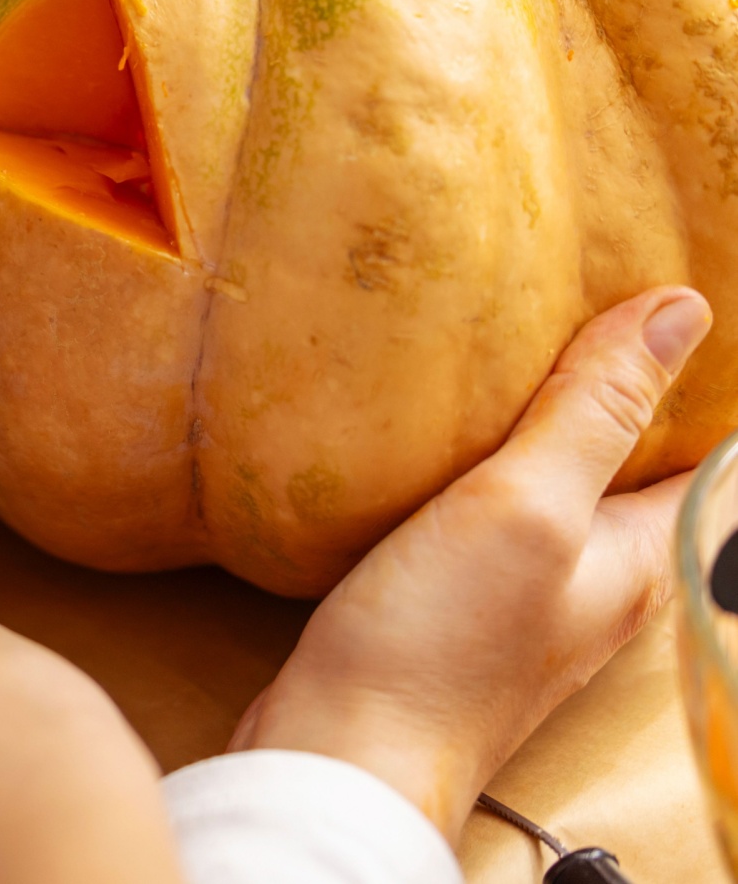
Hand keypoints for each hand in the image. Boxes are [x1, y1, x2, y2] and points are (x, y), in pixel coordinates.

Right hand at [230, 284, 712, 840]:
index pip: (709, 456)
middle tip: (584, 297)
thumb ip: (595, 412)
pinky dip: (482, 458)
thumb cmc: (442, 644)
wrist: (345, 750)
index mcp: (641, 555)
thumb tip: (678, 311)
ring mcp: (527, 594)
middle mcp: (599, 577)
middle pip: (635, 466)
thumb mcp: (527, 507)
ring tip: (509, 340)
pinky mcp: (458, 600)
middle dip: (624, 389)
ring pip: (563, 487)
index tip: (667, 300)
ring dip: (547, 421)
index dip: (699, 383)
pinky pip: (493, 511)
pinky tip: (434, 429)